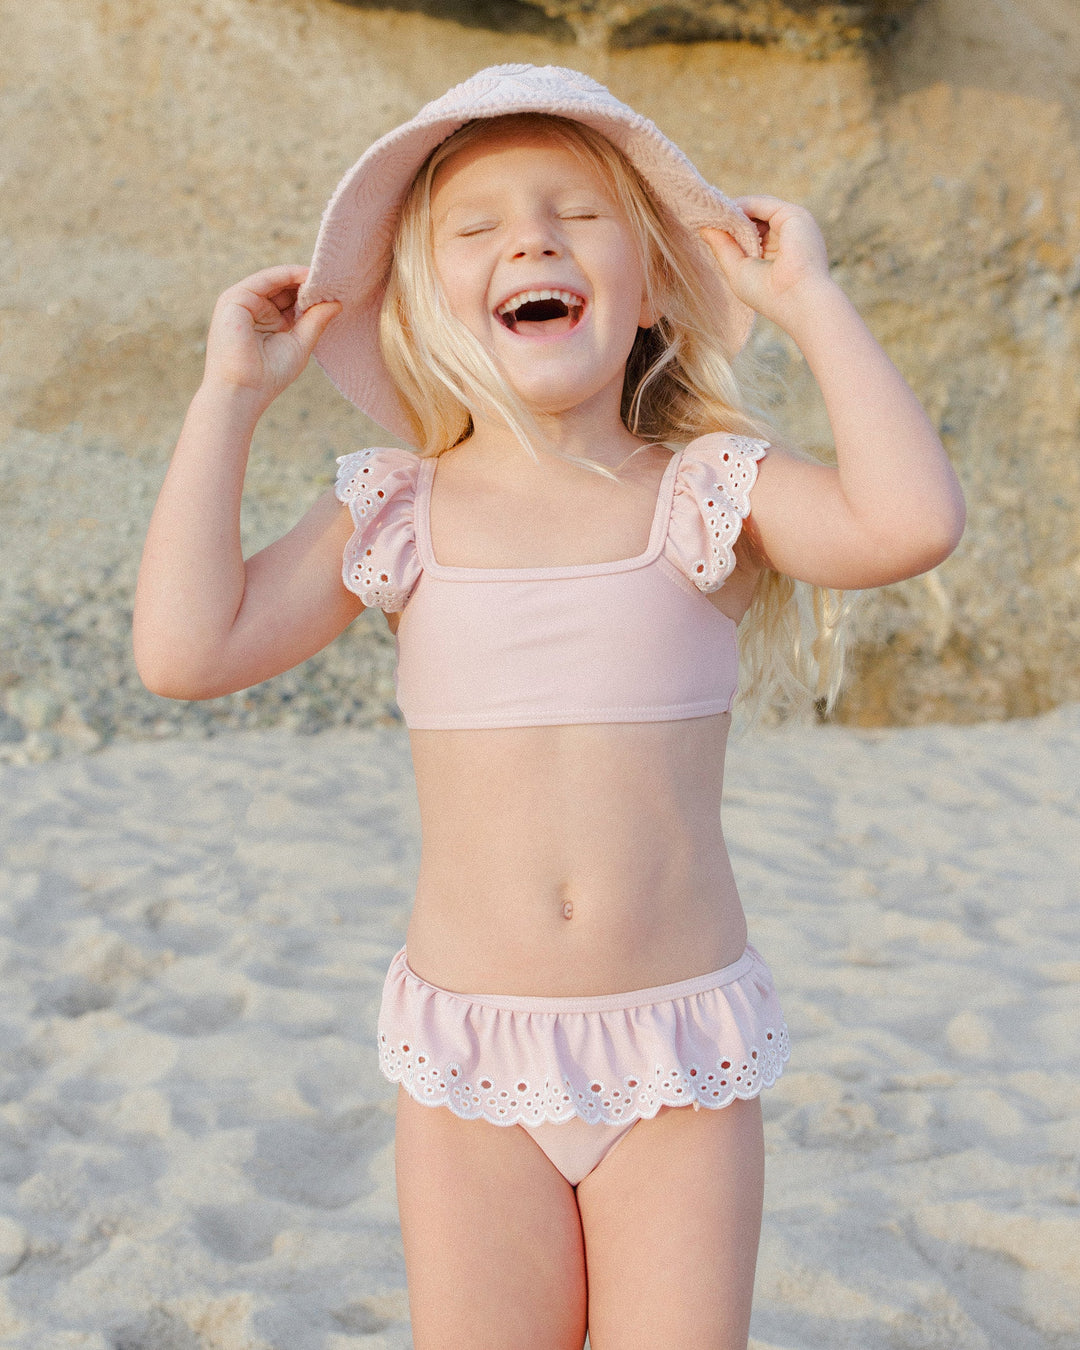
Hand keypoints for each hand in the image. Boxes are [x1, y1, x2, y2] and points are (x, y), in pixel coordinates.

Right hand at [202, 265, 340, 410]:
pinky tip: (307, 275)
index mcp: (266, 321)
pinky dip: (286, 274)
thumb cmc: (268, 376)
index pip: (290, 300)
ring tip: (326, 274)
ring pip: (275, 280)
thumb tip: (337, 303)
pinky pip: (265, 279)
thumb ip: (315, 321)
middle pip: (284, 288)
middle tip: (336, 277)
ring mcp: (242, 302)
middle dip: (308, 283)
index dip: (311, 294)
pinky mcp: (234, 298)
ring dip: (300, 276)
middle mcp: (253, 309)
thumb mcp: (300, 344)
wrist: (241, 391)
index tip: (337, 289)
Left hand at [702, 196, 833, 334]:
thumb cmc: (769, 294)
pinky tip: (725, 213)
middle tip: (702, 217)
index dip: (729, 230)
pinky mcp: (793, 215)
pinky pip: (762, 204)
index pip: (750, 233)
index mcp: (776, 252)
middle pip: (753, 219)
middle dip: (729, 219)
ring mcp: (791, 224)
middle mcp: (785, 236)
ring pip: (757, 209)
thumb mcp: (738, 270)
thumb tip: (704, 229)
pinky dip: (743, 206)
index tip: (704, 227)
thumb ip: (723, 248)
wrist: (800, 300)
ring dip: (733, 211)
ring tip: (710, 214)